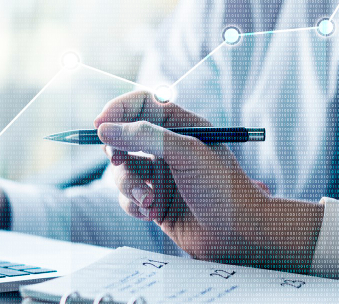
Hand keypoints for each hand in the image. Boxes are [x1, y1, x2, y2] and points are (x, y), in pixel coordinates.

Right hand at [95, 91, 321, 271]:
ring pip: (121, 170)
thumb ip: (146, 137)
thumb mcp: (186, 153)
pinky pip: (126, 196)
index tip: (100, 124)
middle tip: (118, 160)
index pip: (142, 104)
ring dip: (130, 185)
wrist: (237, 235)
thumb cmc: (221, 188)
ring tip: (150, 199)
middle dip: (117, 150)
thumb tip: (106, 129)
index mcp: (182, 125)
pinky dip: (134, 204)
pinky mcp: (153, 200)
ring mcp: (160, 174)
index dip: (119, 110)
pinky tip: (153, 213)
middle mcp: (168, 147)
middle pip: (124, 136)